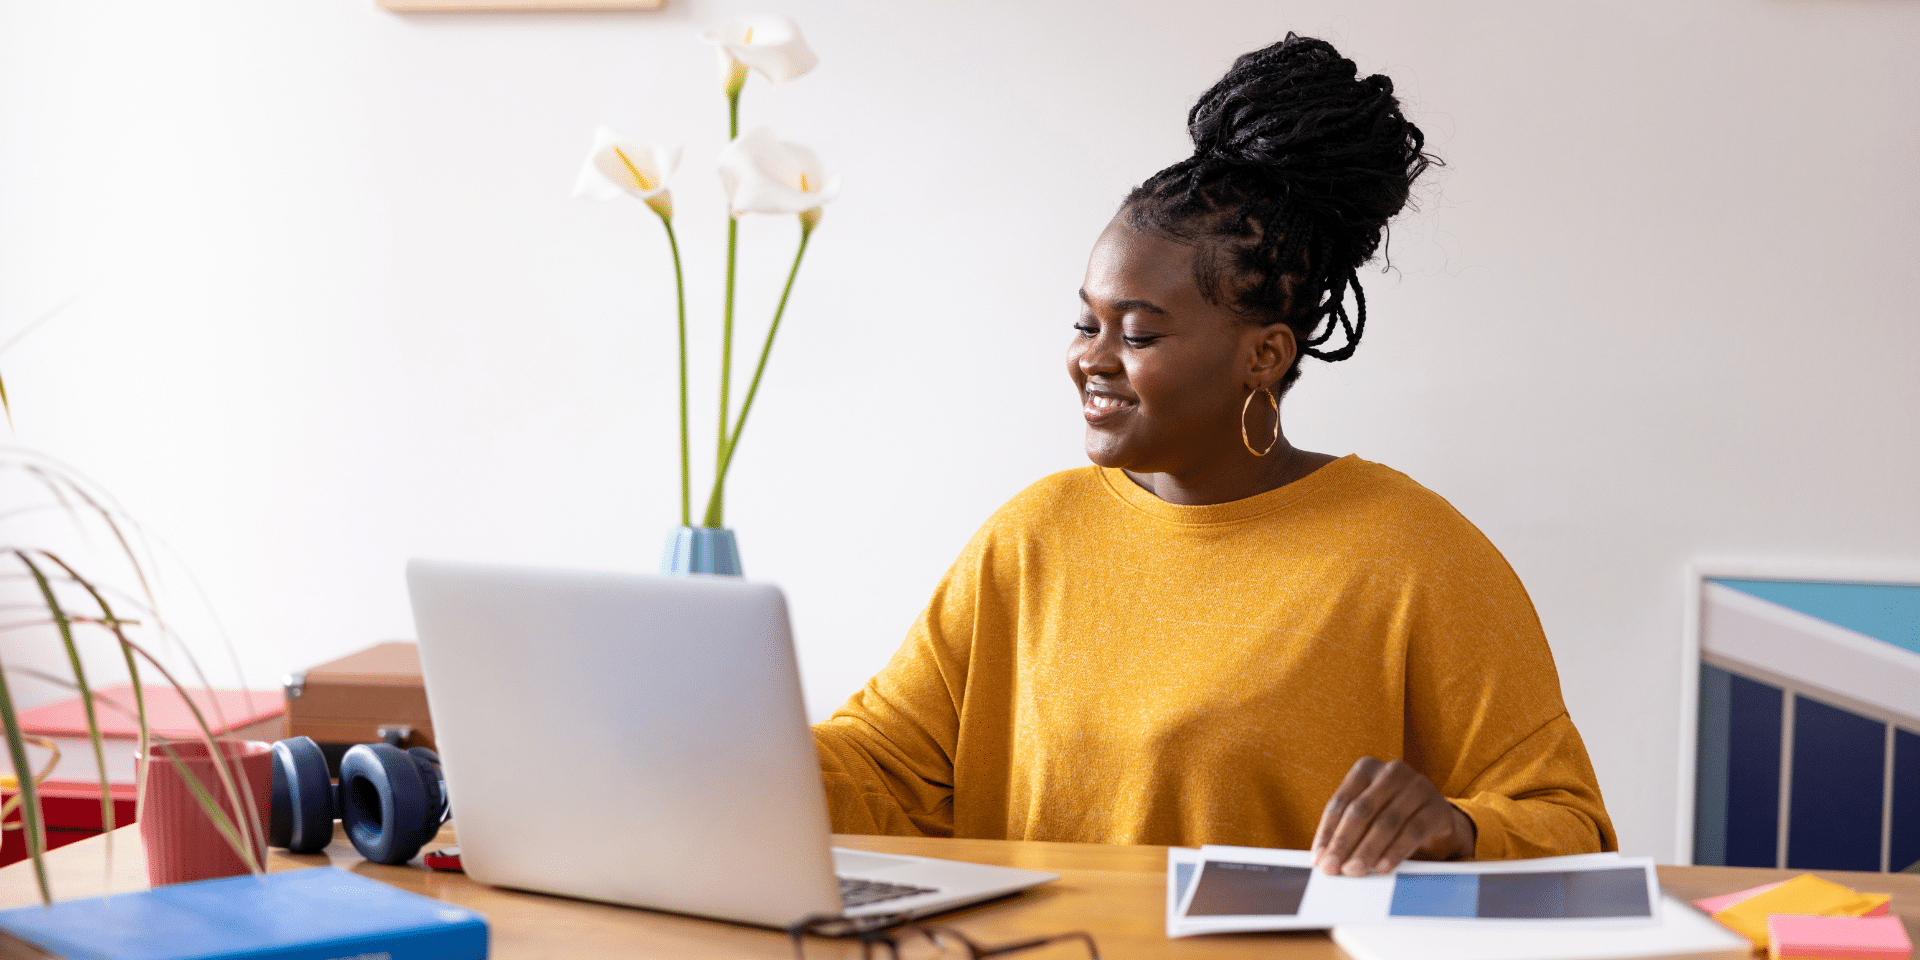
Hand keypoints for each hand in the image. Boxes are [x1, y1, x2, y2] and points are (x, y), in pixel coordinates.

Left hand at [1310, 757, 1474, 875]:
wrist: (1434, 816)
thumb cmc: (1391, 813)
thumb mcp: (1367, 814)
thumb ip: (1346, 830)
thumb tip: (1323, 857)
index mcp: (1366, 768)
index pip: (1340, 802)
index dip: (1327, 831)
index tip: (1318, 857)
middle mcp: (1392, 772)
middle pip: (1361, 810)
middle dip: (1343, 842)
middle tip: (1332, 867)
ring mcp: (1417, 787)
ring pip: (1386, 822)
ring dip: (1367, 850)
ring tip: (1354, 870)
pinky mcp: (1437, 808)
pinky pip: (1413, 832)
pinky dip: (1395, 852)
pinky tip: (1382, 866)